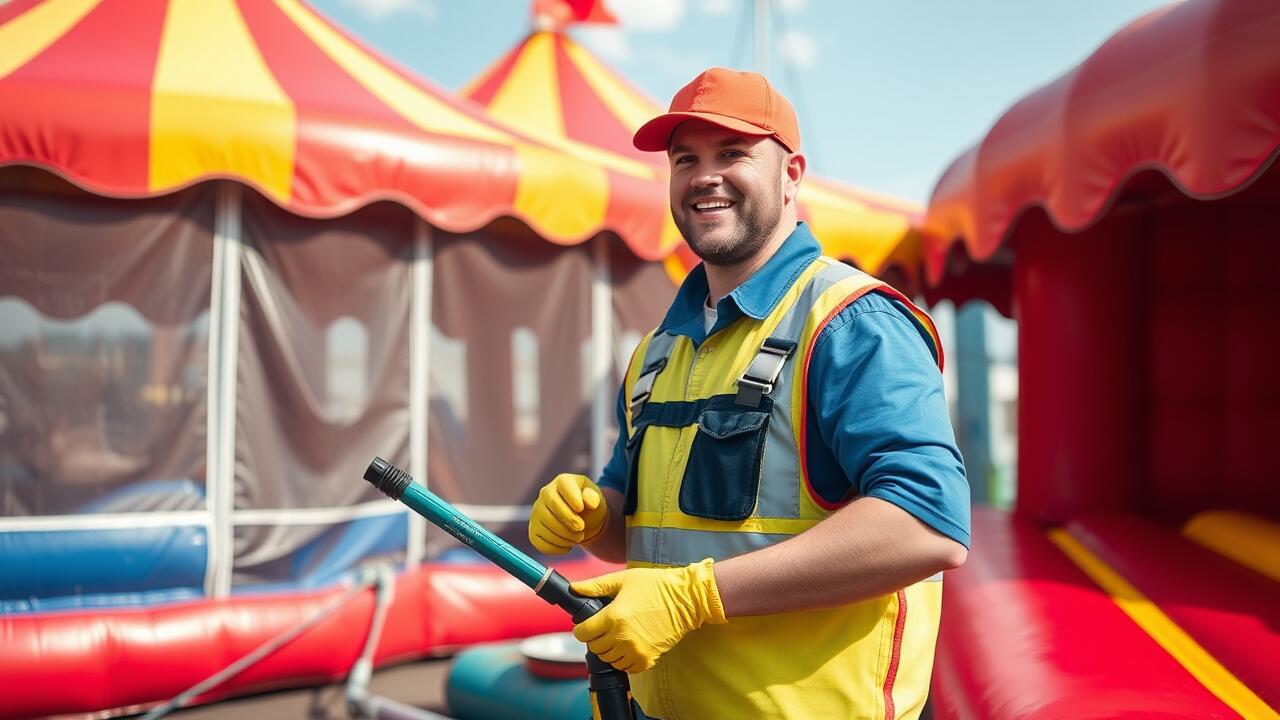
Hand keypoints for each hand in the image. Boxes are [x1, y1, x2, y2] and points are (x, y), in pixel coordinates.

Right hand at [528, 474, 608, 554]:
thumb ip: (593, 497)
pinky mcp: (534, 530)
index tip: (581, 509)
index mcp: (563, 481)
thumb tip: (589, 501)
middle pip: (551, 507)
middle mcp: (545, 494)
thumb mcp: (596, 498)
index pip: (563, 486)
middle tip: (581, 529)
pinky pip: (539, 542)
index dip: (572, 498)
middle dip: (567, 521)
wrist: (583, 521)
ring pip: (544, 526)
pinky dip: (555, 547)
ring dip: (564, 536)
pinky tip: (567, 545)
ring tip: (578, 538)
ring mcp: (537, 512)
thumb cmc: (589, 506)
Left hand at [571, 559, 726, 673]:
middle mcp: (622, 637)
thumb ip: (596, 585)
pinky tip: (628, 646)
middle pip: (594, 648)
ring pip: (609, 660)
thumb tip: (574, 587)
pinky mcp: (648, 659)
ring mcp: (635, 650)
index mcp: (614, 616)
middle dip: (595, 638)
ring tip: (617, 636)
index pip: (583, 633)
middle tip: (603, 628)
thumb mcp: (623, 579)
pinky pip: (626, 668)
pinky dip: (623, 660)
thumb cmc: (656, 586)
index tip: (587, 624)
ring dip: (609, 650)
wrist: (686, 600)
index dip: (582, 628)